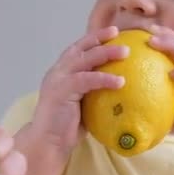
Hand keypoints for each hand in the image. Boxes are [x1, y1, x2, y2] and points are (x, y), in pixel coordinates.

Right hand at [31, 26, 126, 155]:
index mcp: (62, 73)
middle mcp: (57, 72)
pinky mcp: (61, 91)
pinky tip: (120, 81)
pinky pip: (86, 80)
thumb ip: (94, 92)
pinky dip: (104, 78)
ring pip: (84, 60)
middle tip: (118, 32)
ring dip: (105, 53)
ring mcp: (58, 80)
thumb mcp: (83, 104)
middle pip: (80, 48)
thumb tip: (122, 89)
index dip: (94, 38)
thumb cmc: (67, 127)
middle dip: (99, 38)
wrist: (48, 142)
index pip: (78, 49)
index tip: (113, 32)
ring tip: (125, 52)